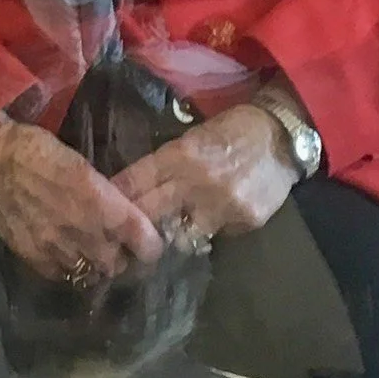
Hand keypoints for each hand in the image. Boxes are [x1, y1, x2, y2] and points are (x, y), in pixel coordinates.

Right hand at [0, 118, 163, 284]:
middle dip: (122, 255)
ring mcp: (56, 248)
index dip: (150, 244)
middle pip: (118, 263)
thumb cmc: (36, 149)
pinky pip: (64, 276)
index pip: (141, 238)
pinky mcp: (34, 259)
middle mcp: (81, 229)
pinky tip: (67, 252)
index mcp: (96, 198)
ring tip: (92, 249)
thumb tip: (122, 213)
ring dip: (96, 263)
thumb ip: (103, 192)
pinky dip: (70, 267)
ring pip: (92, 273)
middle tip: (118, 243)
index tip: (151, 242)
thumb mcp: (78, 161)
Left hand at [112, 106, 298, 248]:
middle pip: (151, 213)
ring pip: (181, 236)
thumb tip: (139, 189)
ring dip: (169, 239)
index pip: (137, 180)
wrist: (282, 136)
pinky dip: (206, 233)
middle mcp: (196, 181)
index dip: (116, 198)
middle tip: (115, 243)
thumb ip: (169, 163)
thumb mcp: (195, 137)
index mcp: (181, 153)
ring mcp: (220, 205)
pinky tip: (206, 227)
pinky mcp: (243, 222)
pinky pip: (214, 237)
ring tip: (156, 247)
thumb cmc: (233, 130)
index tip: (96, 212)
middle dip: (132, 229)